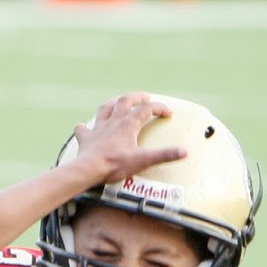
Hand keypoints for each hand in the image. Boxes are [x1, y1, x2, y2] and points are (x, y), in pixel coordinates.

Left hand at [70, 91, 186, 187]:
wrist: (88, 170)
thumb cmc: (114, 165)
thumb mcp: (142, 161)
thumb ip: (164, 155)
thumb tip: (184, 151)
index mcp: (128, 125)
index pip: (147, 109)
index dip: (159, 108)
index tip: (168, 113)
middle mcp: (113, 122)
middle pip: (125, 101)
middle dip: (136, 97)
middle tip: (145, 97)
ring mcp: (98, 129)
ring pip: (105, 108)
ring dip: (113, 103)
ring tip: (118, 102)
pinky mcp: (86, 138)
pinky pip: (83, 129)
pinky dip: (84, 126)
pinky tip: (83, 126)